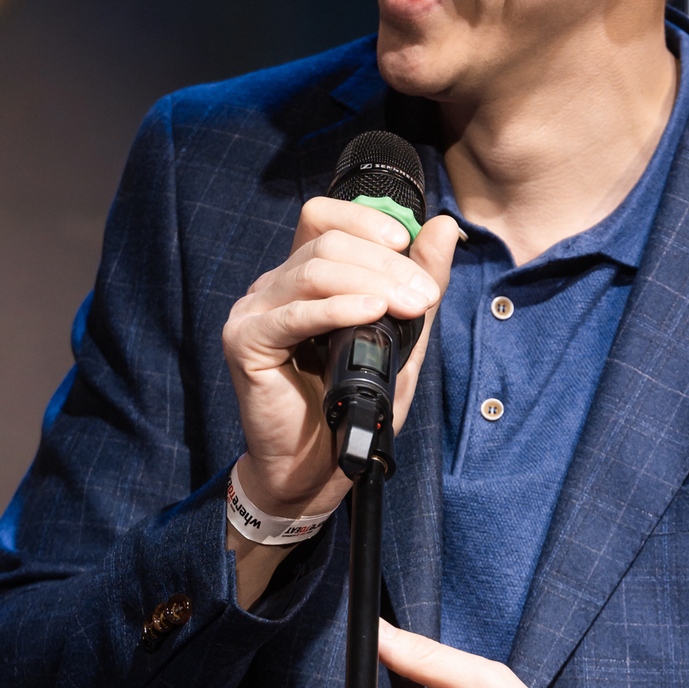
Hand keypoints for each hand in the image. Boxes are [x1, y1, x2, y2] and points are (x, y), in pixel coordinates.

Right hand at [222, 200, 459, 603]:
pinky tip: (370, 313)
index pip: (325, 218)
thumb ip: (422, 283)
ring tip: (407, 306)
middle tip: (424, 297)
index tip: (408, 244)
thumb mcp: (404, 338)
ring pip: (313, 270)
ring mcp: (255, 311)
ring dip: (370, 283)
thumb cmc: (355, 405)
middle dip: (385, 264)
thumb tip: (443, 225)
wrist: (317, 469)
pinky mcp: (246, 342)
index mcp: (304, 278)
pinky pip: (292, 313)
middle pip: (327, 243)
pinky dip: (334, 309)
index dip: (366, 221)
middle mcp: (274, 287)